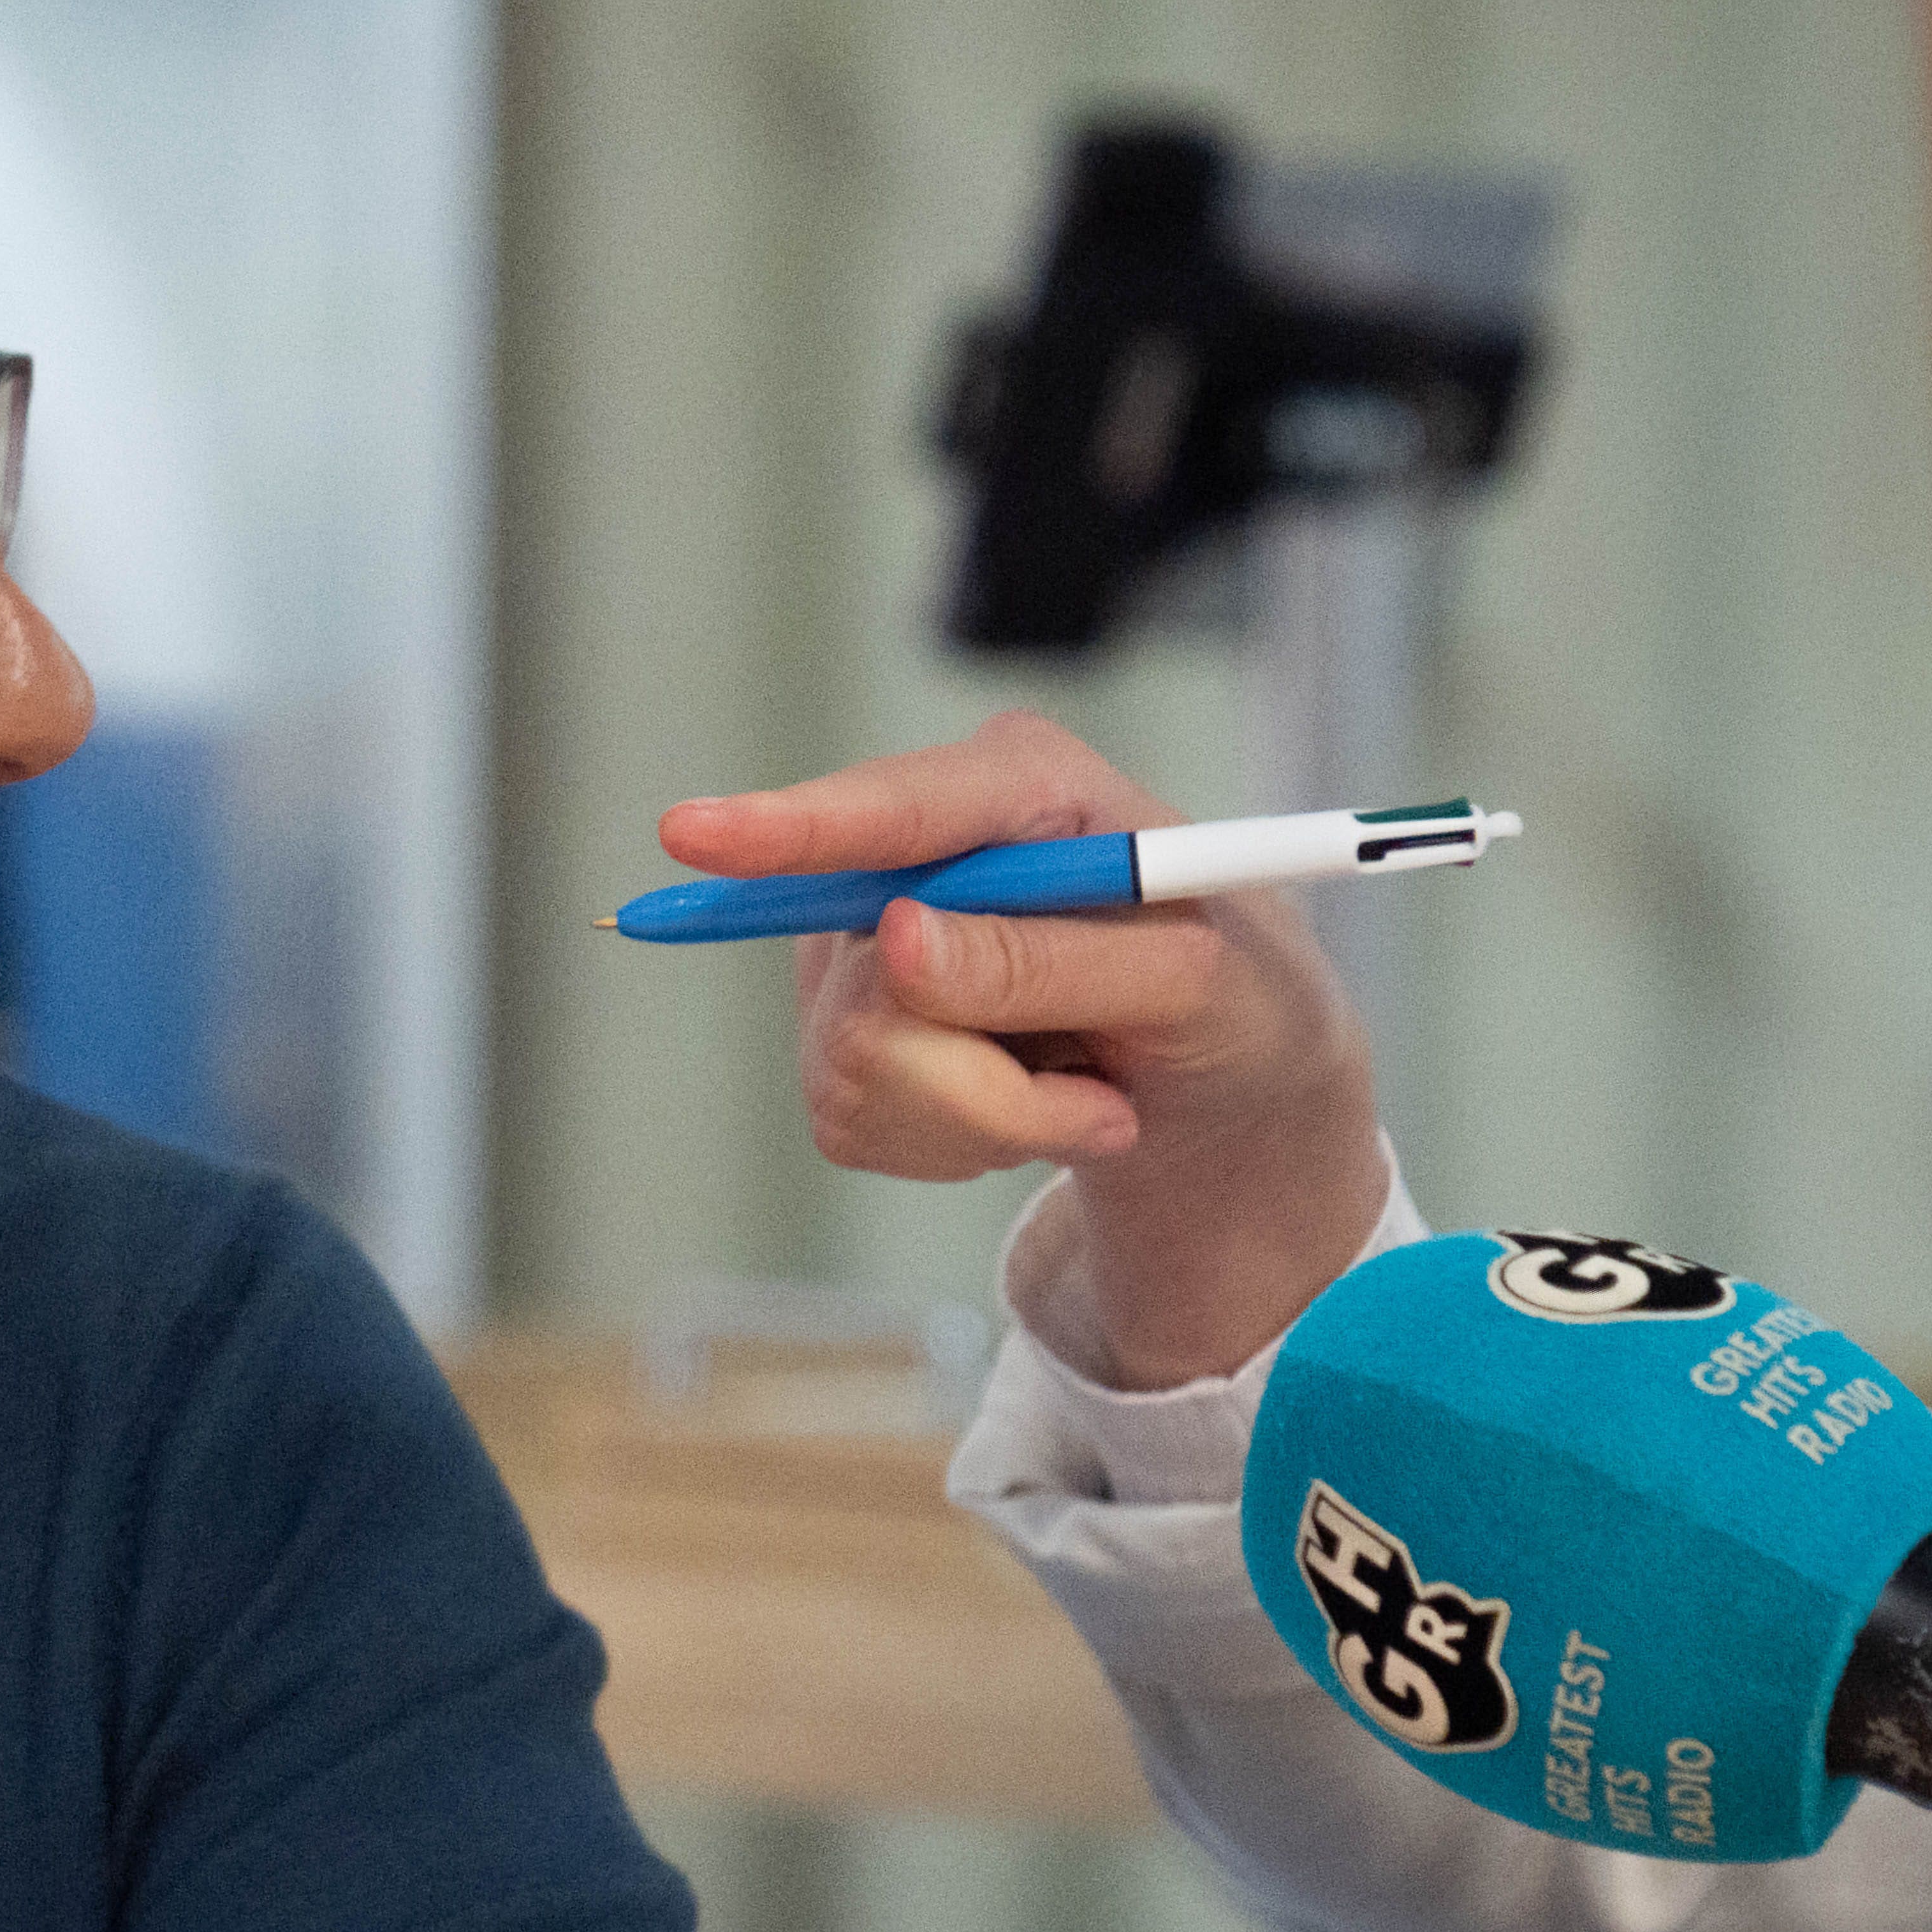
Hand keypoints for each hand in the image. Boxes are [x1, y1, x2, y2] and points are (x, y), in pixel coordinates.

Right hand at [659, 711, 1389, 1388]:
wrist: (1226, 1087)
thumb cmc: (1239, 1002)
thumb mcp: (1196, 986)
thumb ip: (1051, 960)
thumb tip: (897, 938)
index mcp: (1022, 787)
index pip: (893, 809)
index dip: (792, 825)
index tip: (692, 831)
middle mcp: (925, 848)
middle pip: (868, 974)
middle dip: (981, 1074)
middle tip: (1099, 1104)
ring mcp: (871, 939)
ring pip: (851, 1060)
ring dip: (986, 1118)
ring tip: (1081, 1100)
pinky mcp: (849, 1029)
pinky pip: (848, 1116)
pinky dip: (955, 1144)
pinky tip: (1024, 1107)